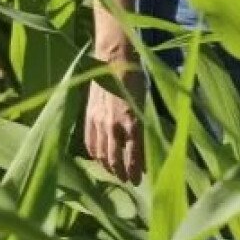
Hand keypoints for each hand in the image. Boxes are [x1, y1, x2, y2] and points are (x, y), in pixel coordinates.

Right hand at [84, 61, 147, 183]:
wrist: (114, 58)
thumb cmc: (137, 76)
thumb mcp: (146, 100)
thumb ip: (145, 122)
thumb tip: (150, 142)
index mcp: (133, 121)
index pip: (134, 155)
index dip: (136, 170)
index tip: (140, 180)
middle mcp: (115, 125)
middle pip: (116, 159)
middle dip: (123, 173)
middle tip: (129, 181)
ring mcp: (99, 122)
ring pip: (102, 154)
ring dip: (109, 166)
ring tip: (115, 173)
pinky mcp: (89, 116)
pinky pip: (90, 142)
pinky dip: (95, 154)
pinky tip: (100, 158)